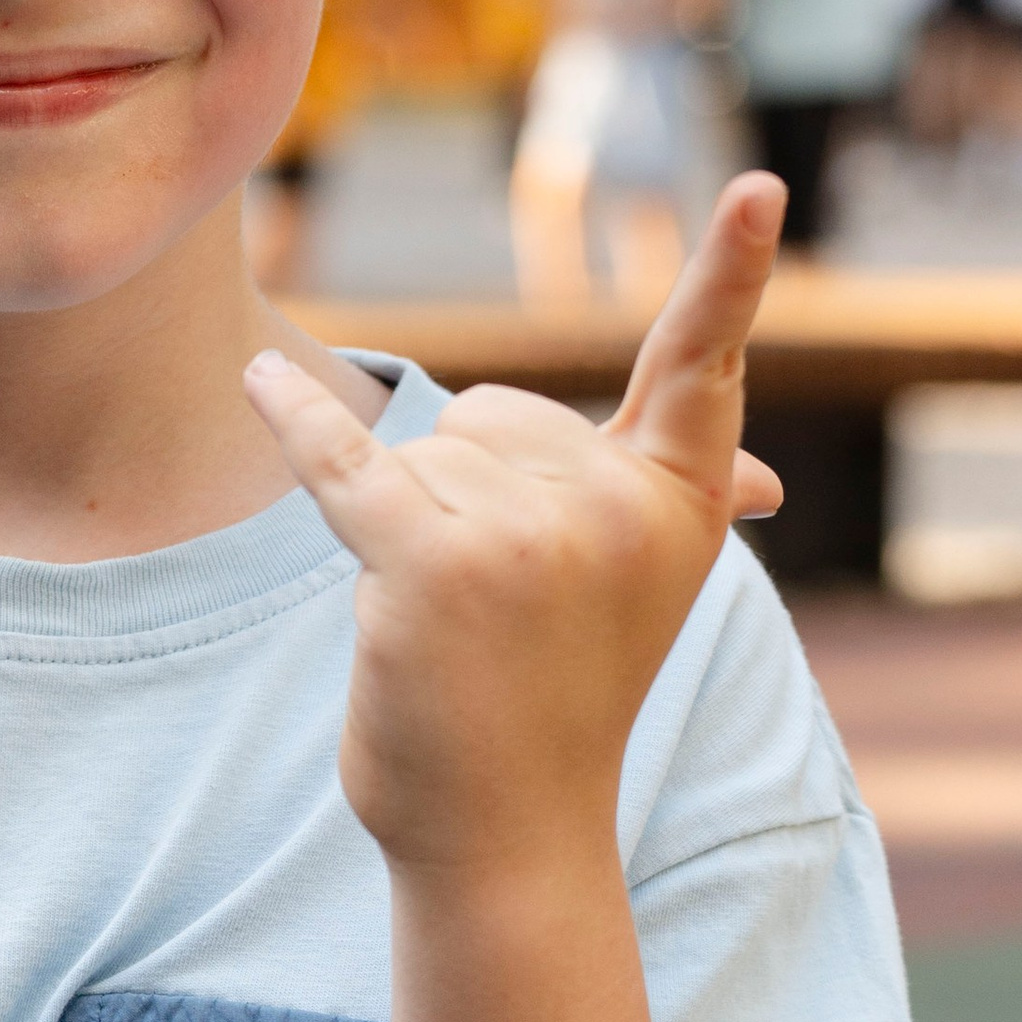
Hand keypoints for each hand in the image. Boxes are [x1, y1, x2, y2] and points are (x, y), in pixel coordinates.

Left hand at [244, 174, 785, 875]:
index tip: (758, 182)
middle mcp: (617, 506)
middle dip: (466, 493)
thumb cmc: (560, 704)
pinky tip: (257, 377)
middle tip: (499, 614)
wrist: (511, 839)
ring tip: (454, 629)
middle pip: (489, 412)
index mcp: (676, 499)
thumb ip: (679, 508)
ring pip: (421, 451)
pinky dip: (295, 422)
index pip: (702, 361)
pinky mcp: (431, 565)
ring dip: (409, 530)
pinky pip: (347, 464)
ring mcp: (529, 535)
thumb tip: (764, 484)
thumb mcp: (640, 593)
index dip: (732, 269)